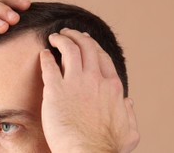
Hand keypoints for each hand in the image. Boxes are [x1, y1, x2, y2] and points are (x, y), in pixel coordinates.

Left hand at [39, 28, 139, 152]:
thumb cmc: (107, 147)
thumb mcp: (130, 131)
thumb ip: (130, 114)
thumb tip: (129, 102)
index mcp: (112, 86)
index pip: (102, 57)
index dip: (93, 45)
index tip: (86, 41)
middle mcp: (95, 79)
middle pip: (86, 47)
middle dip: (77, 35)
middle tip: (69, 32)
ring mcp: (75, 82)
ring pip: (69, 49)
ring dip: (62, 39)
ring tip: (55, 37)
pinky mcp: (56, 90)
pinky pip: (49, 66)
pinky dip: (46, 56)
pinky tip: (43, 53)